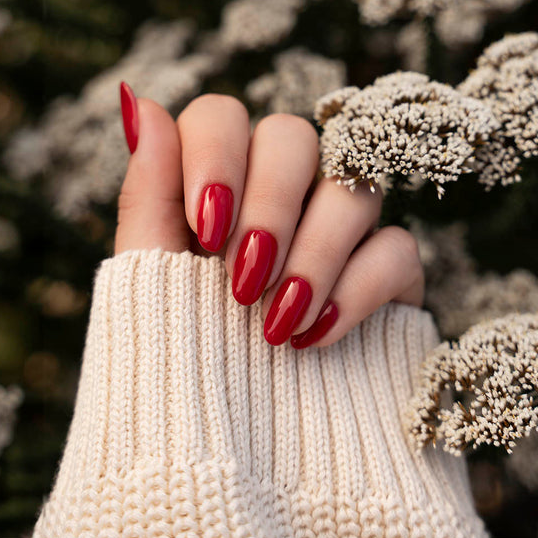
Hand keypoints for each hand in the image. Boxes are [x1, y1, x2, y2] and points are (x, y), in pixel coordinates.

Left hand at [115, 84, 423, 347]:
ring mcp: (339, 227)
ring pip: (352, 189)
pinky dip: (357, 289)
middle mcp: (283, 192)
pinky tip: (317, 334)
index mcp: (221, 182)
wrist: (238, 436)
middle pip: (292, 136)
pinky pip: (397, 248)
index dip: (215, 157)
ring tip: (276, 324)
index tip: (205, 230)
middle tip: (242, 280)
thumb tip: (140, 101)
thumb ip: (148, 188)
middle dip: (270, 205)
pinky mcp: (385, 269)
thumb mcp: (152, 273)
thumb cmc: (184, 347)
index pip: (221, 117)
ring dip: (313, 253)